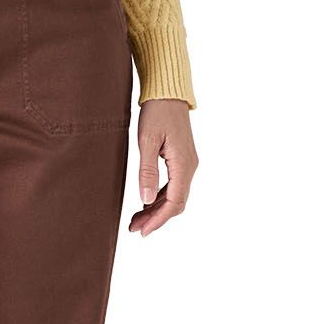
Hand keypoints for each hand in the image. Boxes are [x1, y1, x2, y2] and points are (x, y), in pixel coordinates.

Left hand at [129, 98, 196, 235]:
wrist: (168, 92)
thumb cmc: (157, 112)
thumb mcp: (147, 141)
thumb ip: (147, 171)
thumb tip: (144, 200)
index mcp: (183, 164)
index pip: (174, 202)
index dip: (158, 220)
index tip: (143, 231)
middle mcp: (189, 167)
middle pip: (176, 203)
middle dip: (156, 218)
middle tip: (135, 228)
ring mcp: (187, 163)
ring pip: (175, 196)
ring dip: (157, 209)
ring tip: (137, 219)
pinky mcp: (182, 160)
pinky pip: (174, 186)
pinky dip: (160, 197)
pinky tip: (145, 202)